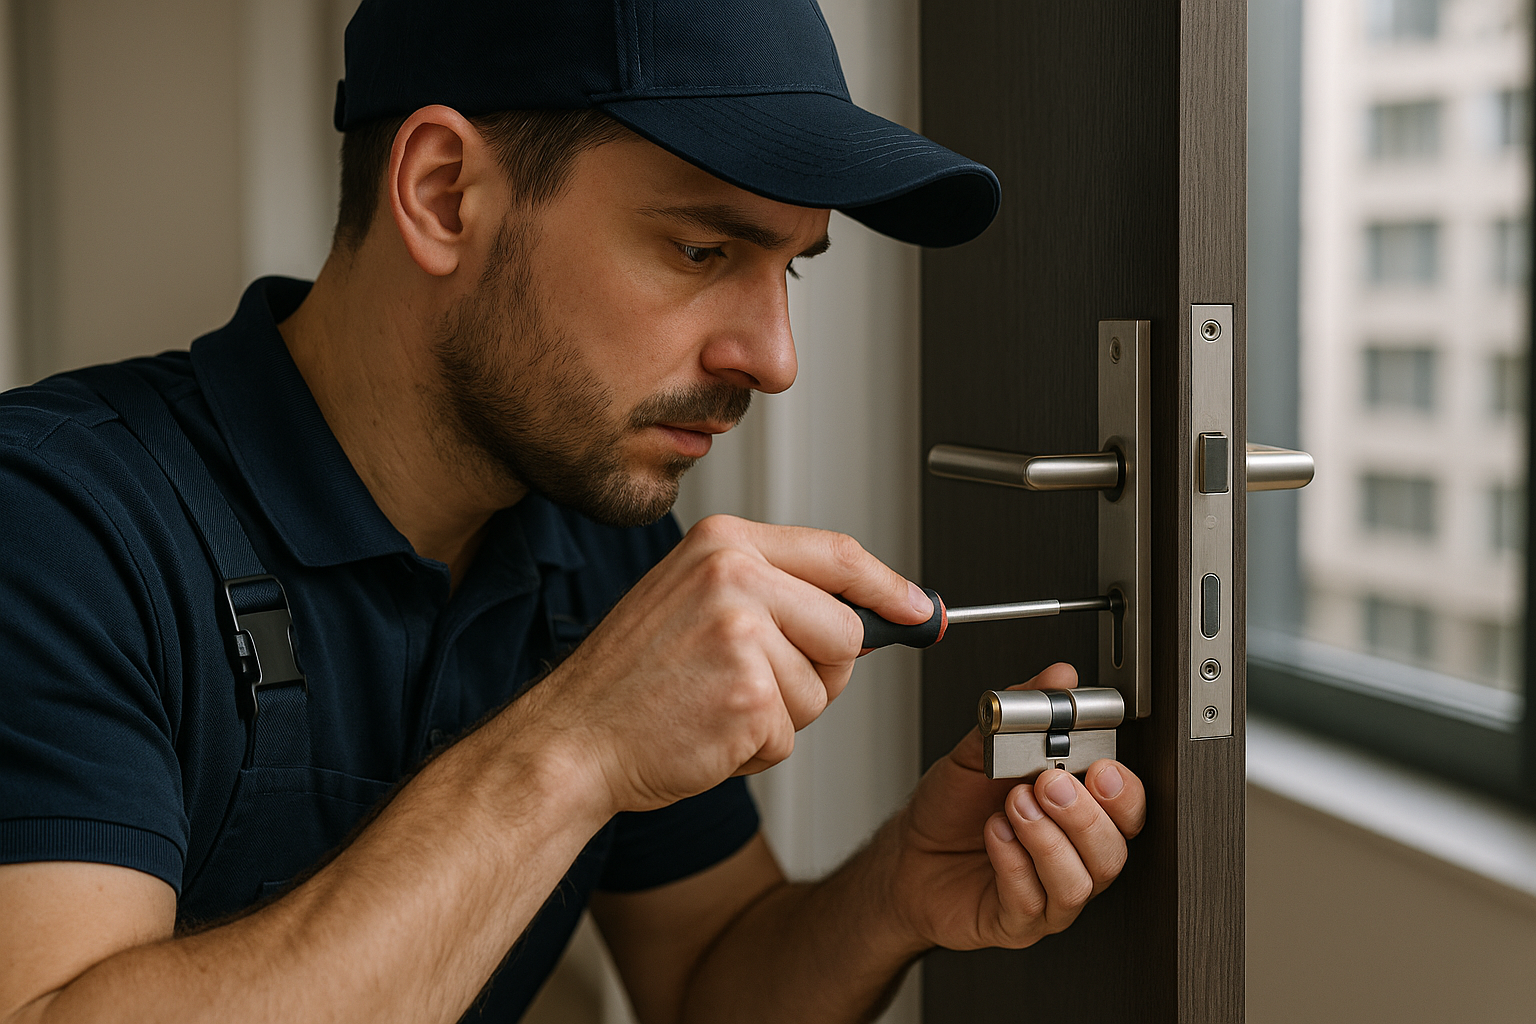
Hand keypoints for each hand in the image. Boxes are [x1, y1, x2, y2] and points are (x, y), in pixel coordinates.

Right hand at [528, 514, 934, 814]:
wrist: (572, 737)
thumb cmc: (633, 678)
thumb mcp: (697, 598)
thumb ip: (778, 592)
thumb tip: (876, 613)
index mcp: (724, 542)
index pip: (839, 555)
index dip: (890, 588)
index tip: (921, 610)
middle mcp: (734, 576)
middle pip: (847, 631)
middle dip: (821, 672)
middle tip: (753, 684)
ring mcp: (742, 633)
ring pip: (824, 689)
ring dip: (782, 716)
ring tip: (716, 704)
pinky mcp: (748, 694)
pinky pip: (793, 733)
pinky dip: (758, 748)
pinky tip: (709, 731)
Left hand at [886, 662, 1144, 950]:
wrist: (906, 854)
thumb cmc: (951, 807)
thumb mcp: (980, 749)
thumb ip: (1020, 714)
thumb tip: (1058, 677)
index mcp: (1076, 812)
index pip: (1126, 808)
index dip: (1122, 792)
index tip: (1100, 767)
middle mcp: (1072, 855)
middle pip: (1113, 848)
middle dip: (1084, 814)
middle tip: (1048, 782)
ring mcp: (1049, 892)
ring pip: (1081, 882)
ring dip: (1049, 840)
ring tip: (1014, 806)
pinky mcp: (1018, 921)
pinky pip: (1033, 902)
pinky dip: (1015, 865)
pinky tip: (995, 837)